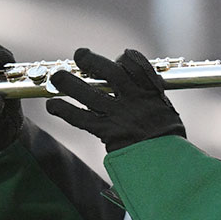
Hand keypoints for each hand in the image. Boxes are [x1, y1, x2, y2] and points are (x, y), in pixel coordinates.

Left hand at [45, 48, 184, 151]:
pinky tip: (53, 105)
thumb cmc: (168, 140)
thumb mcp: (166, 112)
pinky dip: (64, 110)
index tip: (117, 60)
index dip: (124, 58)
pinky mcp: (107, 132)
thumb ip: (151, 99)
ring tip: (57, 76)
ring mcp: (120, 114)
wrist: (167, 163)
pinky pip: (80, 118)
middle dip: (91, 61)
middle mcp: (134, 99)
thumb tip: (136, 89)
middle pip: (110, 71)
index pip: (136, 63)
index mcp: (151, 92)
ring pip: (90, 92)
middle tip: (79, 55)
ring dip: (70, 82)